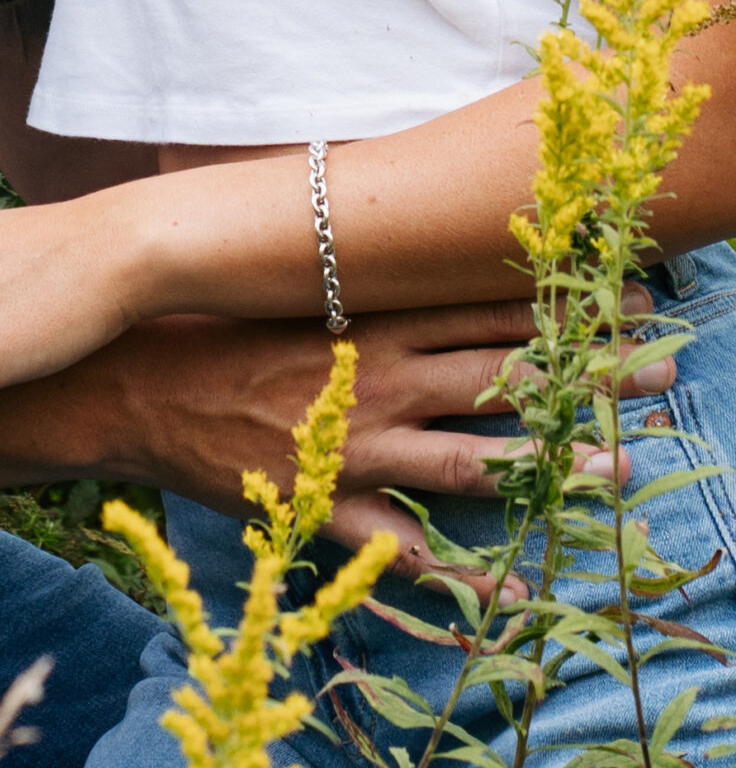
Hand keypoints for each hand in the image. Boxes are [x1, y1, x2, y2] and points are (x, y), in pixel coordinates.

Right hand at [108, 290, 667, 601]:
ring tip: (620, 468)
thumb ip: (342, 263)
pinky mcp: (328, 502)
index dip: (565, 302)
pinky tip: (510, 587)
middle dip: (591, 373)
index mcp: (371, 322)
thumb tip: (378, 211)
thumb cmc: (209, 328)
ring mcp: (359, 447)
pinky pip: (403, 546)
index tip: (630, 294)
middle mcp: (382, 383)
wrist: (134, 389)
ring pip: (476, 457)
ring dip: (552, 462)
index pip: (487, 308)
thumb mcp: (280, 283)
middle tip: (664, 369)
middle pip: (505, 376)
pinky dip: (457, 573)